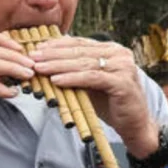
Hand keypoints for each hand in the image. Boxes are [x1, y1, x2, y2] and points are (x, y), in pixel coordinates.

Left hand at [30, 37, 158, 156]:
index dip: (57, 45)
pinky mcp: (122, 82)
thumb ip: (75, 70)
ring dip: (58, 65)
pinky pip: (91, 78)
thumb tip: (45, 61)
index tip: (36, 48)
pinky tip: (56, 80)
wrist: (134, 124)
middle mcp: (120, 54)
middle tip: (32, 57)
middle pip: (80, 51)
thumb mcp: (90, 83)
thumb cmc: (111, 104)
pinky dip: (72, 78)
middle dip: (53, 54)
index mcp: (112, 49)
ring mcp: (123, 67)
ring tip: (39, 68)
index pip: (80, 43)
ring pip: (84, 63)